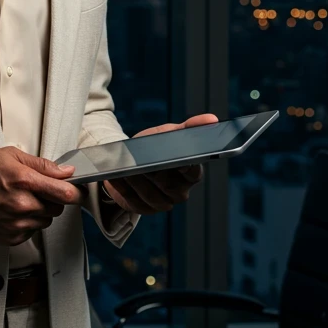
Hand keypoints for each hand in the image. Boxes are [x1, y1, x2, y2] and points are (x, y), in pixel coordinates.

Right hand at [0, 146, 85, 245]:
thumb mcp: (9, 156)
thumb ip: (41, 165)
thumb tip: (65, 172)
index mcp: (24, 181)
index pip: (66, 193)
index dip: (75, 191)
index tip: (76, 190)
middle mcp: (22, 205)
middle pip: (58, 207)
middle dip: (52, 198)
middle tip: (35, 189)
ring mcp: (16, 224)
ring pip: (46, 220)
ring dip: (40, 211)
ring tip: (19, 199)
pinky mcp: (10, 238)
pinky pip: (32, 232)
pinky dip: (27, 223)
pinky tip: (12, 211)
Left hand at [100, 113, 217, 214]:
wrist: (131, 161)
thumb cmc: (154, 147)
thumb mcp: (170, 134)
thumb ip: (190, 127)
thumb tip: (212, 119)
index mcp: (191, 174)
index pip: (194, 173)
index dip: (185, 167)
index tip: (176, 159)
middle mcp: (179, 192)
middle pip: (169, 185)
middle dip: (154, 172)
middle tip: (142, 161)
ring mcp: (163, 203)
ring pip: (151, 195)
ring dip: (137, 181)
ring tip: (125, 169)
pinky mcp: (145, 209)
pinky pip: (134, 201)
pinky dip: (124, 189)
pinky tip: (116, 178)